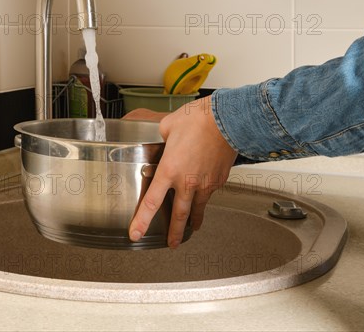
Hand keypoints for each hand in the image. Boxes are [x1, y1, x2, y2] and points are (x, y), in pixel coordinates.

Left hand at [128, 96, 237, 248]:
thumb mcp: (168, 126)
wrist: (228, 119)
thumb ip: (162, 138)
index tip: (136, 233)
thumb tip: (163, 138)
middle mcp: (186, 182)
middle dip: (173, 233)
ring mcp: (205, 183)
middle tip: (171, 244)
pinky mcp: (219, 180)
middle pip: (178, 215)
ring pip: (197, 209)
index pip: (151, 202)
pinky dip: (205, 198)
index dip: (142, 221)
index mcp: (169, 170)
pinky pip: (209, 194)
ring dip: (193, 221)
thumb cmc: (198, 120)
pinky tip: (204, 197)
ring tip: (192, 228)